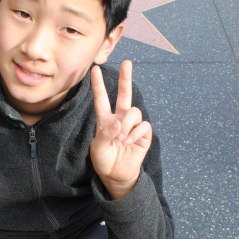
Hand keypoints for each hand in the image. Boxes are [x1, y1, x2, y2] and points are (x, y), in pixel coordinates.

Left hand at [89, 60, 152, 199]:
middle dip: (126, 77)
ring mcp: (132, 125)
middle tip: (127, 62)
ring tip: (122, 137)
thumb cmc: (104, 161)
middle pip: (124, 94)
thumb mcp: (98, 148)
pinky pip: (143, 125)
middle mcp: (119, 119)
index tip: (95, 69)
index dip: (98, 85)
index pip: (101, 99)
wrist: (116, 175)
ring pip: (134, 111)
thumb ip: (105, 134)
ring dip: (127, 123)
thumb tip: (118, 123)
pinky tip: (130, 141)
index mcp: (105, 120)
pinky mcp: (143, 134)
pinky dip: (136, 132)